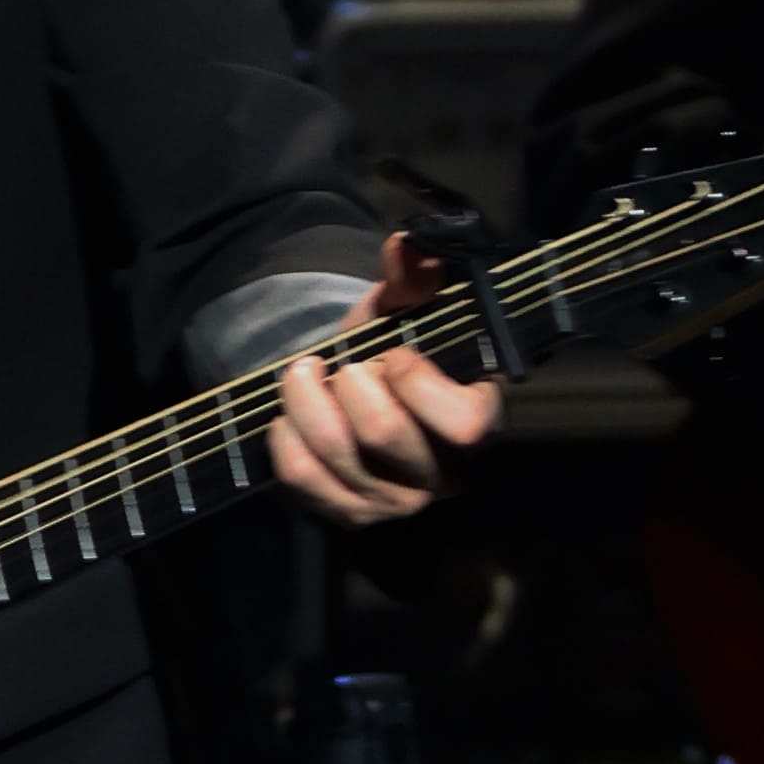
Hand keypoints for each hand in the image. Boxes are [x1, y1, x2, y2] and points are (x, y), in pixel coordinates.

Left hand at [269, 232, 501, 528]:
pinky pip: (303, 480)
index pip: (461, 424)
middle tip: (337, 362)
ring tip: (302, 374)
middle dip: (346, 381)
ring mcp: (395, 502)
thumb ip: (413, 278)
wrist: (369, 399)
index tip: (393, 352)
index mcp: (478, 423)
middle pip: (381, 433)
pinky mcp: (350, 514)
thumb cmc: (401, 352)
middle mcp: (444, 475)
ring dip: (304, 401)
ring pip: (335, 454)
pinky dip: (285, 438)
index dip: (415, 379)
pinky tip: (288, 415)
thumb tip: (403, 248)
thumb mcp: (411, 311)